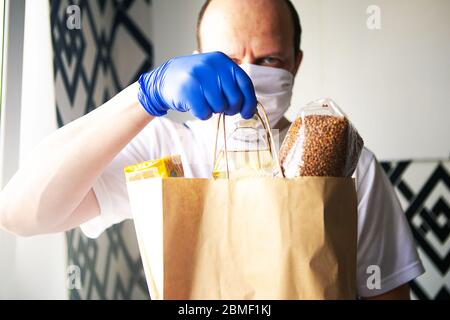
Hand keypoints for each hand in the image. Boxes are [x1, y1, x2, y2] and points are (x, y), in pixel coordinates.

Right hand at [137, 52, 256, 119]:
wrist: (165, 79)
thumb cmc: (196, 80)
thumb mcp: (216, 73)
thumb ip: (232, 85)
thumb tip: (251, 108)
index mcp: (222, 61)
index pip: (245, 84)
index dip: (249, 102)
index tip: (247, 114)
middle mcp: (212, 66)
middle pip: (234, 99)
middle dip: (230, 109)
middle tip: (221, 107)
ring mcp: (199, 77)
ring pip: (219, 107)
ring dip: (213, 110)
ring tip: (204, 101)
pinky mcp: (188, 91)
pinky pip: (205, 113)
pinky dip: (202, 114)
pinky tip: (195, 105)